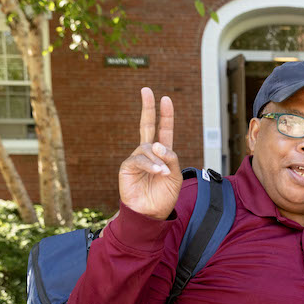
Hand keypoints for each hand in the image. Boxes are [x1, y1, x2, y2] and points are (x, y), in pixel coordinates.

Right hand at [118, 88, 182, 219]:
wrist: (152, 213)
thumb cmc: (164, 195)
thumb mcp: (175, 175)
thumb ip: (171, 158)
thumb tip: (158, 143)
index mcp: (162, 153)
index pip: (164, 130)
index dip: (165, 115)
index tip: (165, 98)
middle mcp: (148, 152)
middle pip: (146, 125)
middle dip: (148, 108)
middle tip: (147, 90)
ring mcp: (137, 158)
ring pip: (148, 148)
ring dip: (158, 159)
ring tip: (164, 173)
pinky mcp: (127, 166)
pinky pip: (139, 159)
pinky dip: (151, 165)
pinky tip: (158, 172)